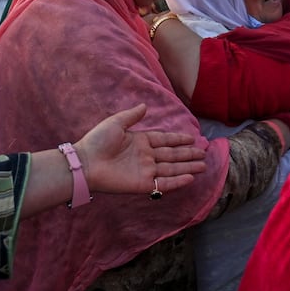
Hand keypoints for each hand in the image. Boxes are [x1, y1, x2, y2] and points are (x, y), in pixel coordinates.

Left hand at [74, 103, 206, 194]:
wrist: (86, 163)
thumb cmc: (97, 141)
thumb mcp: (116, 123)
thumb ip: (132, 115)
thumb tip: (145, 106)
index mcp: (141, 141)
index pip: (165, 140)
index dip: (179, 139)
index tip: (193, 138)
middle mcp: (146, 156)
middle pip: (172, 155)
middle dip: (188, 154)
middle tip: (203, 154)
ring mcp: (145, 171)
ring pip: (172, 168)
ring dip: (188, 167)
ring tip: (203, 166)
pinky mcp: (143, 184)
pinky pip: (163, 183)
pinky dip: (177, 181)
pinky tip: (190, 178)